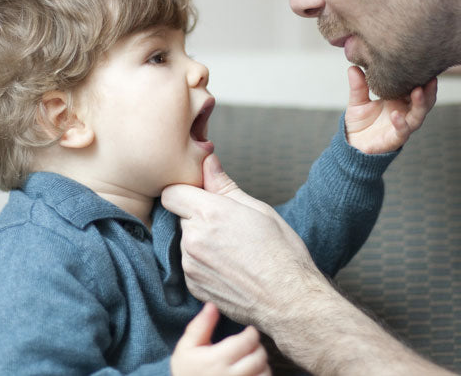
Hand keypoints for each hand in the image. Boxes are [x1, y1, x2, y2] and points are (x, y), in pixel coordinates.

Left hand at [162, 154, 323, 327]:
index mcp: (209, 213)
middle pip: (179, 218)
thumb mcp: (258, 209)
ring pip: (185, 242)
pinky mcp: (193, 286)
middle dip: (197, 217)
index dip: (185, 192)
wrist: (289, 300)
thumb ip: (225, 185)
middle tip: (227, 226)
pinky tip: (229, 268)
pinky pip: (190, 266)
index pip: (171, 193)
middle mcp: (194, 239)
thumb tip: (208, 161)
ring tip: (232, 250)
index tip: (200, 196)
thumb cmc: (281, 253)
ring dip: (200, 242)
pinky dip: (203, 264)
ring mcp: (191, 266)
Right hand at [171, 303, 270, 375]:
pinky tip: (253, 373)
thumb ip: (200, 326)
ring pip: (265, 373)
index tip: (249, 331)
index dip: (252, 333)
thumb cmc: (184, 370)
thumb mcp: (186, 347)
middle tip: (252, 345)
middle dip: (258, 348)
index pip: (247, 342)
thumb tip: (212, 305)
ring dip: (263, 365)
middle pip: (259, 358)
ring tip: (253, 360)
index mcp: (217, 360)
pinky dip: (262, 375)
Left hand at [344, 67, 436, 153]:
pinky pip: (402, 131)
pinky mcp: (395, 139)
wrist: (352, 145)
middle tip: (430, 77)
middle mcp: (404, 112)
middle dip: (429, 89)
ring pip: (418, 115)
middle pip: (425, 100)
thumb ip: (358, 86)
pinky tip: (396, 115)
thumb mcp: (357, 101)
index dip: (421, 77)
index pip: (415, 87)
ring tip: (418, 91)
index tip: (423, 64)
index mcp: (399, 100)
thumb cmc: (359, 123)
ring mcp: (402, 126)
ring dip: (420, 103)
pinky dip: (401, 123)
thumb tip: (353, 67)